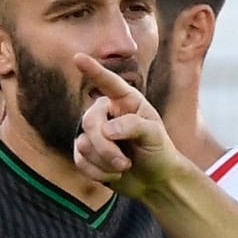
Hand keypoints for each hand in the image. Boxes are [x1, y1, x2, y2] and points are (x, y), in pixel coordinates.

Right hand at [71, 61, 183, 188]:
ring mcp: (93, 132)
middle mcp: (107, 112)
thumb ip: (134, 126)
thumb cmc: (158, 151)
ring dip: (105, 163)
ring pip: (84, 143)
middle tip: (124, 164)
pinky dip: (97, 173)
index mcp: (126, 101)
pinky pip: (79, 160)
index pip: (108, 83)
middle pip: (90, 122)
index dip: (93, 71)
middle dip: (106, 147)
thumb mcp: (155, 136)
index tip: (78, 58)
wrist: (155, 180)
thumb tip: (106, 130)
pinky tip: (113, 176)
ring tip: (124, 168)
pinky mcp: (85, 152)